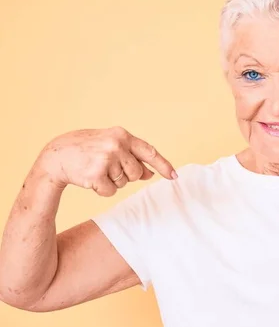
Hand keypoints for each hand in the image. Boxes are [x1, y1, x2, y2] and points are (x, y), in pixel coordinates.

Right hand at [36, 126, 176, 196]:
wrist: (56, 155)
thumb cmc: (86, 150)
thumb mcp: (110, 146)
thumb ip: (131, 157)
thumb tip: (150, 174)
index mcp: (122, 135)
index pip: (149, 151)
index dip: (163, 165)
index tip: (174, 176)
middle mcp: (116, 145)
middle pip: (136, 172)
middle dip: (125, 175)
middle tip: (106, 166)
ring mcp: (106, 159)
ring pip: (124, 183)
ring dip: (112, 182)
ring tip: (96, 169)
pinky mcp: (96, 174)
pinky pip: (111, 191)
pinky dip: (102, 190)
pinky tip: (90, 178)